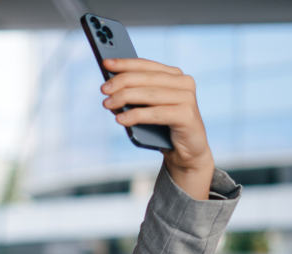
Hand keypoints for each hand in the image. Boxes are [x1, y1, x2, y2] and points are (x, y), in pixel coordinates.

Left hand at [101, 57, 214, 199]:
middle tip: (103, 89)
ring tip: (107, 104)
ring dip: (125, 98)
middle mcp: (184, 82)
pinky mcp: (187, 115)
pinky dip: (136, 116)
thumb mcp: (146, 108)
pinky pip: (156, 113)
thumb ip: (134, 95)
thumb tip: (110, 89)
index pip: (146, 65)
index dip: (125, 63)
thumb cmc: (163, 128)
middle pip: (146, 78)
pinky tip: (121, 120)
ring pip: (150, 94)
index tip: (105, 62)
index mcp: (174, 75)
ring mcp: (188, 98)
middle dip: (122, 82)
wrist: (185, 153)